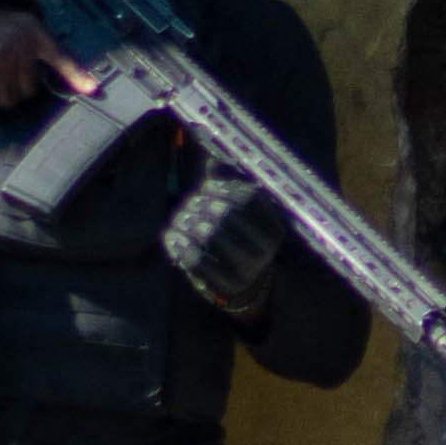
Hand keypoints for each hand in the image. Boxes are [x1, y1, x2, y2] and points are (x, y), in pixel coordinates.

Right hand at [0, 3, 70, 113]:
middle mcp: (19, 41)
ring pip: (7, 100)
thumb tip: (42, 81)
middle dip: (10, 90)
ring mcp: (0, 55)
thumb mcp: (9, 28)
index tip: (93, 89)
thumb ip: (29, 48)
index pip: (58, 56)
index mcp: (30, 29)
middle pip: (28, 90)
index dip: (76, 75)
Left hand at [163, 169, 283, 315]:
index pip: (247, 197)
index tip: (206, 186)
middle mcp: (265, 250)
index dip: (221, 187)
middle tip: (189, 204)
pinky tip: (173, 237)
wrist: (245, 285)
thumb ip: (229, 186)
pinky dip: (182, 246)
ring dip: (189, 222)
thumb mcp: (242, 215)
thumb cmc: (240, 240)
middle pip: (226, 215)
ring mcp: (247, 270)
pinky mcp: (226, 286)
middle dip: (202, 204)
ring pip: (211, 236)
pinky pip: (199, 262)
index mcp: (273, 227)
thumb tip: (212, 158)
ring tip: (179, 218)